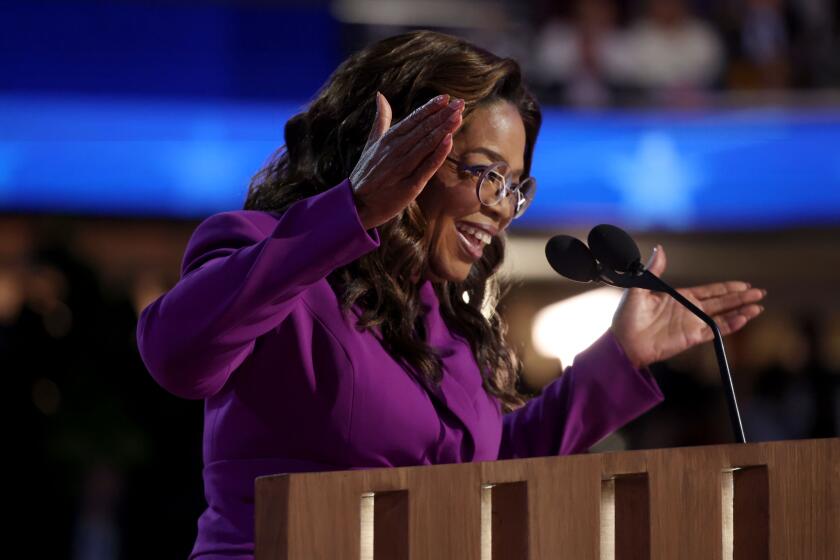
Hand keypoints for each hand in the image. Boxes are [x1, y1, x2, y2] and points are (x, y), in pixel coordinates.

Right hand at [350, 92, 463, 229]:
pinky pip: (426, 167)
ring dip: (443, 129)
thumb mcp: (371, 143)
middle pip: (423, 129)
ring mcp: (402, 168)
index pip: (413, 119)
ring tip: (458, 116)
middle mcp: (395, 151)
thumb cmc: (366, 173)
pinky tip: (449, 140)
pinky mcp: (409, 185)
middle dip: (442, 115)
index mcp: (388, 139)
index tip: (446, 97)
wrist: (357, 204)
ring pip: (426, 144)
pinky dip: (437, 154)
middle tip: (460, 103)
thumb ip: (380, 119)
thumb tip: (380, 95)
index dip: (430, 108)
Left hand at [611, 245, 765, 367]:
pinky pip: (715, 330)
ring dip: (741, 311)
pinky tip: (744, 319)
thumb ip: (654, 269)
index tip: (744, 284)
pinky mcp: (691, 337)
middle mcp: (689, 310)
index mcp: (679, 297)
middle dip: (741, 297)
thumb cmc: (627, 317)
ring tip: (758, 306)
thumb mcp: (639, 288)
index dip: (727, 287)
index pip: (710, 291)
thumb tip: (660, 249)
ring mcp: (692, 324)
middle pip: (722, 302)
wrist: (623, 341)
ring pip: (722, 316)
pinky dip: (730, 325)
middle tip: (760, 293)